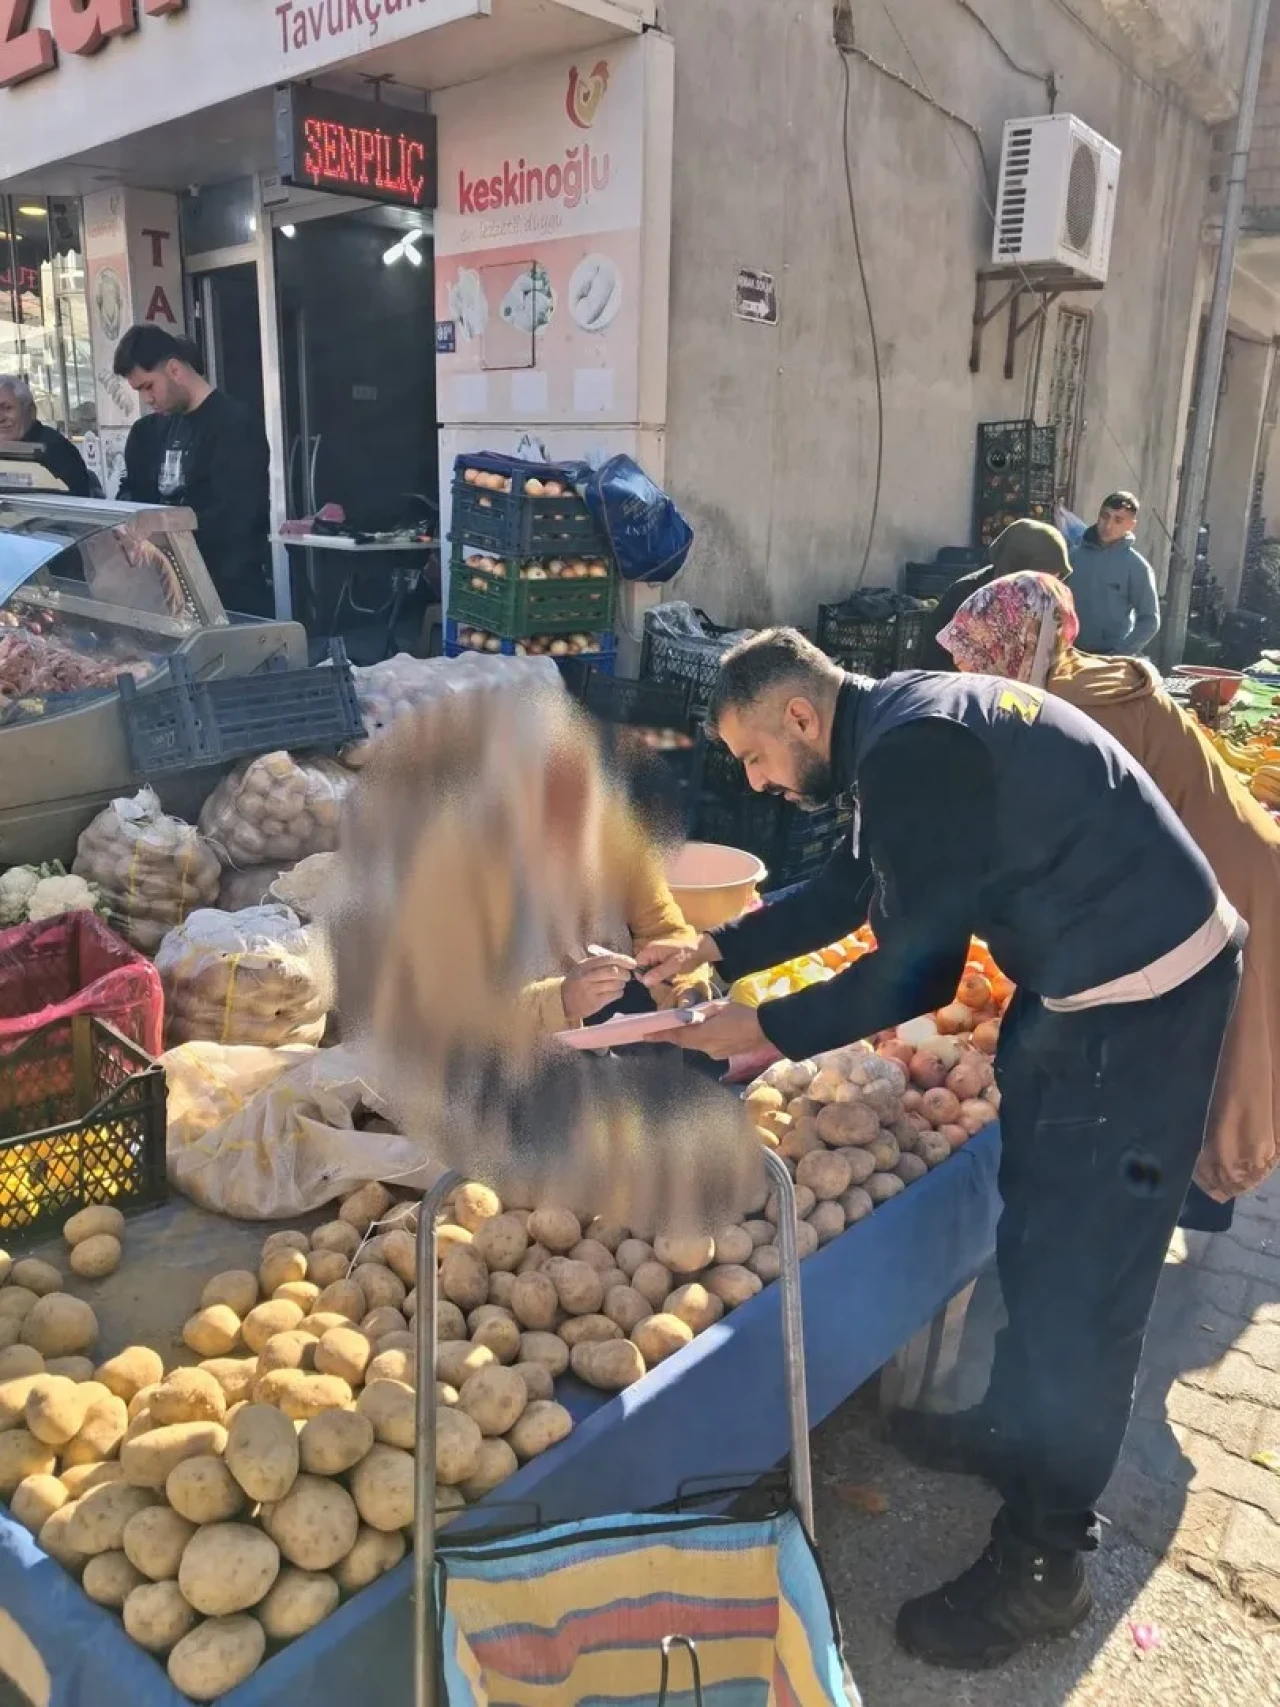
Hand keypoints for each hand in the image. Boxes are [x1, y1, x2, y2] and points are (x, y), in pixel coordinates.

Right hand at [561, 954, 631, 1023]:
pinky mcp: (594, 1002)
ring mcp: (590, 990)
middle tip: (627, 976)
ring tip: (619, 984)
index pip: (608, 959)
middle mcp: (587, 976)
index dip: (623, 960)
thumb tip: (623, 962)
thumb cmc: (577, 982)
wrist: (562, 1000)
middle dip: (625, 973)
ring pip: (615, 984)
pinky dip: (619, 993)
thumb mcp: (584, 968)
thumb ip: (600, 964)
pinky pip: (613, 995)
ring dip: (622, 984)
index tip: (633, 963)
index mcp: (586, 965)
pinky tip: (616, 992)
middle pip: (613, 972)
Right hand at [636, 932, 719, 990]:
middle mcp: (651, 949)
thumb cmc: (688, 956)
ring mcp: (655, 952)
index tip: (651, 982)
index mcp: (651, 949)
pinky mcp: (660, 956)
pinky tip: (668, 973)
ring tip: (667, 976)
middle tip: (662, 979)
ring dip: (656, 974)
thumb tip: (644, 981)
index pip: (636, 963)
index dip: (641, 974)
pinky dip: (660, 972)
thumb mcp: (674, 966)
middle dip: (649, 975)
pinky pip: (655, 966)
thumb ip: (658, 973)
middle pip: (641, 966)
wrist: (701, 949)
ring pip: (648, 968)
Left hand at [649, 998, 765, 1059]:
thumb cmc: (742, 1014)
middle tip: (656, 1030)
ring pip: (694, 1045)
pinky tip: (704, 1031)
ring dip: (687, 1037)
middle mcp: (706, 1048)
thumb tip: (686, 1017)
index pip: (676, 1036)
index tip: (644, 1035)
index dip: (659, 1035)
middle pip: (683, 1042)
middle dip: (671, 1036)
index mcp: (703, 1035)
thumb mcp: (719, 1007)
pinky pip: (705, 1046)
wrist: (766, 1030)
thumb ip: (700, 1013)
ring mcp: (714, 1054)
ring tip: (680, 1028)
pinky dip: (700, 1039)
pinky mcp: (722, 1055)